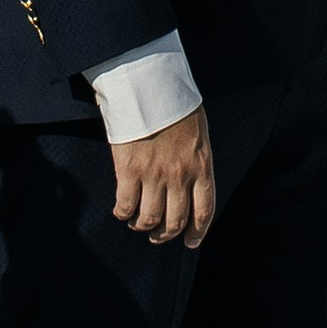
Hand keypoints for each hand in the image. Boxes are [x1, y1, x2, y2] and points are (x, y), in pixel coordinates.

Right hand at [110, 106, 215, 249]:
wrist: (150, 85)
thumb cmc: (175, 104)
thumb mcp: (197, 133)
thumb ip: (196, 160)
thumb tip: (190, 181)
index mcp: (201, 164)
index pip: (204, 209)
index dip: (198, 231)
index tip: (190, 242)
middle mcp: (180, 175)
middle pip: (176, 220)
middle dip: (166, 234)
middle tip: (158, 236)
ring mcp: (154, 174)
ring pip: (150, 218)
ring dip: (143, 226)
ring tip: (139, 224)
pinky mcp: (129, 170)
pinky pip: (125, 206)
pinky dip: (123, 214)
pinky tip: (122, 212)